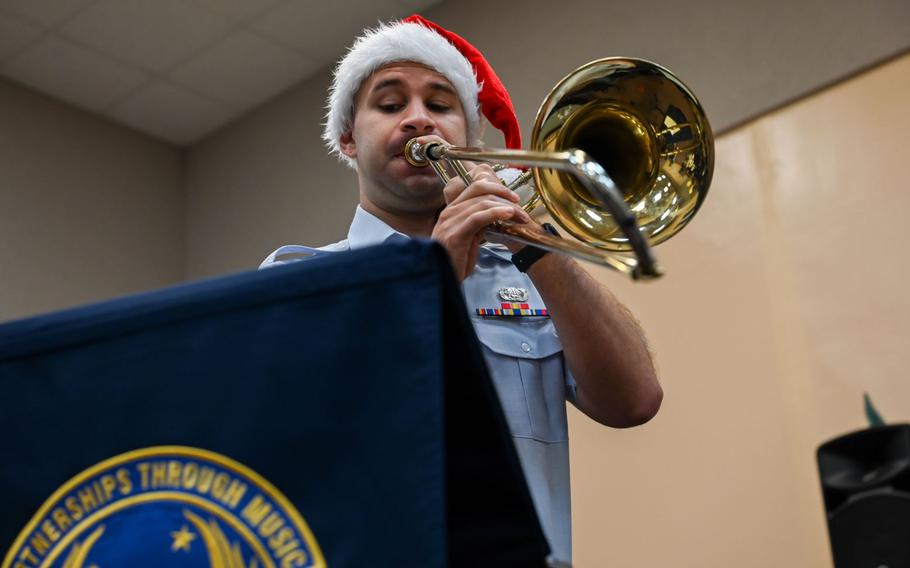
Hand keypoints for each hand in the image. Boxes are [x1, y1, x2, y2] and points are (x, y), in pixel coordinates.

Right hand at [431, 163, 530, 280]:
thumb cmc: (455, 262)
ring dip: (506, 207)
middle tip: (521, 210)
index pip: (475, 187)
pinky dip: (495, 213)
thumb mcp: (469, 237)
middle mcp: (449, 213)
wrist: (442, 280)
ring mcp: (450, 223)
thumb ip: (478, 223)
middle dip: (506, 198)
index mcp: (452, 211)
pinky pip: (477, 218)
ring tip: (520, 216)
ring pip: (482, 203)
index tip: (513, 198)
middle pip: (481, 192)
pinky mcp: (455, 235)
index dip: (497, 188)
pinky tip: (508, 214)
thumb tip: (495, 213)